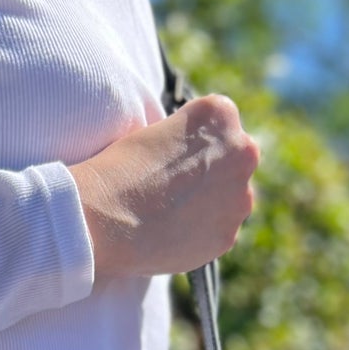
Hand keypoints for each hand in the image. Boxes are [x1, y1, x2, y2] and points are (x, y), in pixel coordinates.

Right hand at [67, 95, 259, 281]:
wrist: (104, 218)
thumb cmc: (120, 167)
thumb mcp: (159, 128)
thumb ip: (192, 137)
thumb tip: (202, 163)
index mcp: (221, 113)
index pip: (217, 123)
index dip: (190, 140)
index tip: (168, 153)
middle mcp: (244, 151)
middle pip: (233, 160)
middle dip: (210, 171)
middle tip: (170, 185)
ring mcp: (240, 196)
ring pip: (230, 198)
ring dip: (209, 202)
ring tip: (168, 211)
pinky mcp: (228, 235)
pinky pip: (218, 230)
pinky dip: (200, 231)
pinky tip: (170, 230)